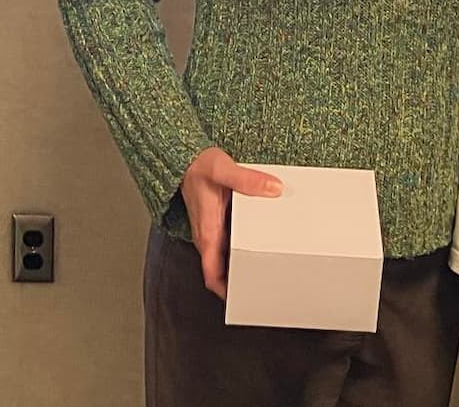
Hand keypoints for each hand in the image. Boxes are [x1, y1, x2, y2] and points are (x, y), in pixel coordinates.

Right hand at [178, 146, 282, 298]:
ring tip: (266, 270)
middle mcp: (208, 236)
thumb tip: (273, 188)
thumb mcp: (223, 169)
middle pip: (222, 271)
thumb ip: (247, 180)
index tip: (242, 300)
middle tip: (263, 288)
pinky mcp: (217, 223)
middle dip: (239, 282)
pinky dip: (241, 249)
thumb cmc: (197, 166)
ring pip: (226, 259)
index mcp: (207, 231)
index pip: (212, 273)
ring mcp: (212, 231)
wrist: (184, 158)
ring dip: (241, 266)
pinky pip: (229, 244)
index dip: (226, 291)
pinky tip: (258, 243)